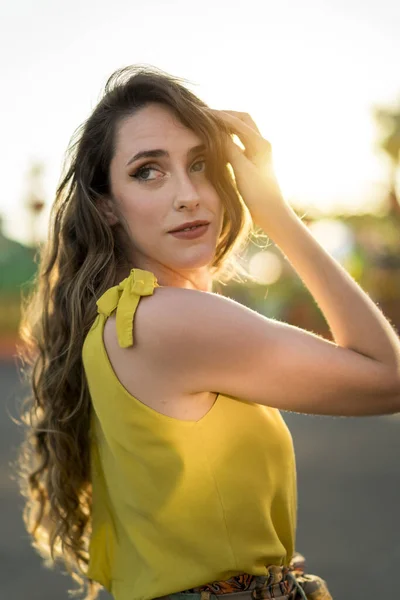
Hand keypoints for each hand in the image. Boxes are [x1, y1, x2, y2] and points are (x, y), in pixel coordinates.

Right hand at [212, 110, 292, 227]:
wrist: (271, 212)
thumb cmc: (257, 193)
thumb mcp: (241, 169)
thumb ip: (229, 148)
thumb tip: (216, 131)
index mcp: (260, 143)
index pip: (236, 121)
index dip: (218, 116)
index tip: (200, 113)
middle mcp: (262, 143)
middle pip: (242, 119)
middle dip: (225, 115)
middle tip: (206, 116)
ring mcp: (259, 152)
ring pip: (242, 130)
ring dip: (227, 125)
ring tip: (209, 126)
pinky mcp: (255, 161)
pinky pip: (240, 142)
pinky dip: (229, 137)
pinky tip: (218, 143)